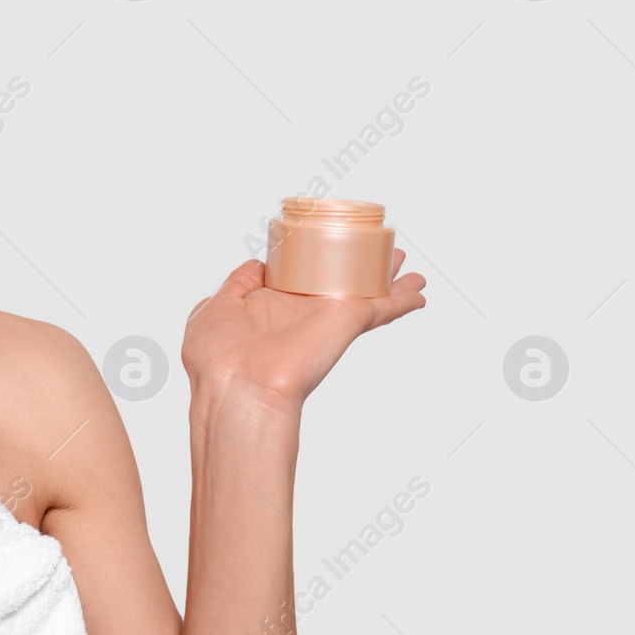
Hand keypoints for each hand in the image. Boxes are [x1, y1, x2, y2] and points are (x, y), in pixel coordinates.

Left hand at [181, 249, 425, 418]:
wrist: (239, 390)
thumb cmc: (217, 357)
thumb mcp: (215, 308)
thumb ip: (237, 284)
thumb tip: (257, 265)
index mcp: (268, 305)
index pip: (299, 280)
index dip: (313, 261)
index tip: (325, 245)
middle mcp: (301, 311)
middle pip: (338, 283)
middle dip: (359, 268)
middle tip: (380, 254)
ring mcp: (326, 316)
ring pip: (366, 293)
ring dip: (389, 280)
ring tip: (408, 269)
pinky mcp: (346, 321)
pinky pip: (383, 309)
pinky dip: (403, 300)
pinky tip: (419, 292)